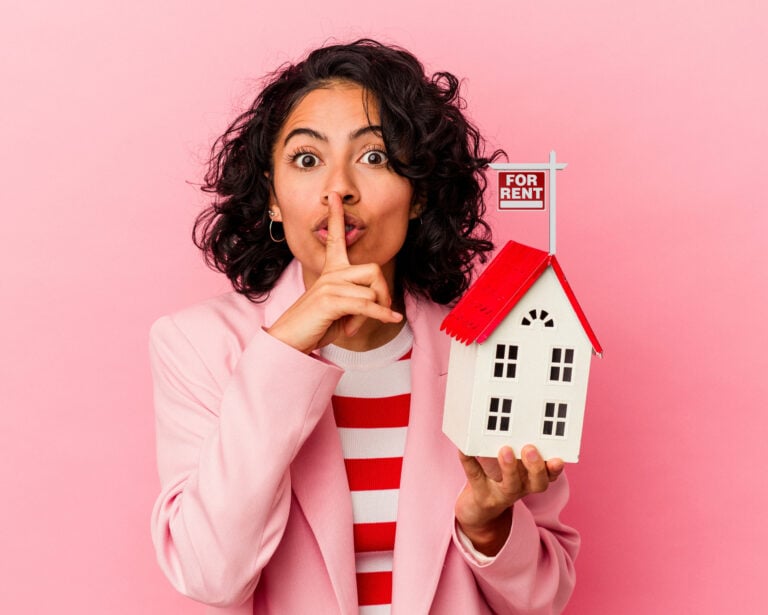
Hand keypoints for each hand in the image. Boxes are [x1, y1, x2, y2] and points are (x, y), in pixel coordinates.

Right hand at [266, 193, 402, 352]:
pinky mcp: (330, 301)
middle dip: (383, 292)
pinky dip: (381, 314)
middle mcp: (330, 274)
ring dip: (374, 313)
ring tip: (355, 326)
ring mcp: (329, 286)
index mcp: (330, 271)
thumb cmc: (316, 325)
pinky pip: (367, 305)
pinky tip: (391, 318)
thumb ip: (357, 300)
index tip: (334, 196)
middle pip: (373, 270)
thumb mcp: (340, 310)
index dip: (335, 216)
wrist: (289, 341)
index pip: (334, 237)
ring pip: (371, 291)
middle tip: (377, 312)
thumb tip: (379, 304)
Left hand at [455, 445, 563, 555]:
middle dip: (536, 467)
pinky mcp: (481, 494)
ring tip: (505, 450)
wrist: (479, 511)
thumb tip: (517, 419)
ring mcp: (501, 493)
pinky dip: (470, 462)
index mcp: (531, 479)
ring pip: (511, 485)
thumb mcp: (515, 466)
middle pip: (537, 483)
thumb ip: (519, 447)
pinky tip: (464, 449)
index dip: (555, 469)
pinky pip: (476, 477)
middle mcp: (521, 488)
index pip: (549, 475)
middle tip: (530, 449)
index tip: (558, 459)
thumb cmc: (500, 479)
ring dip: (510, 468)